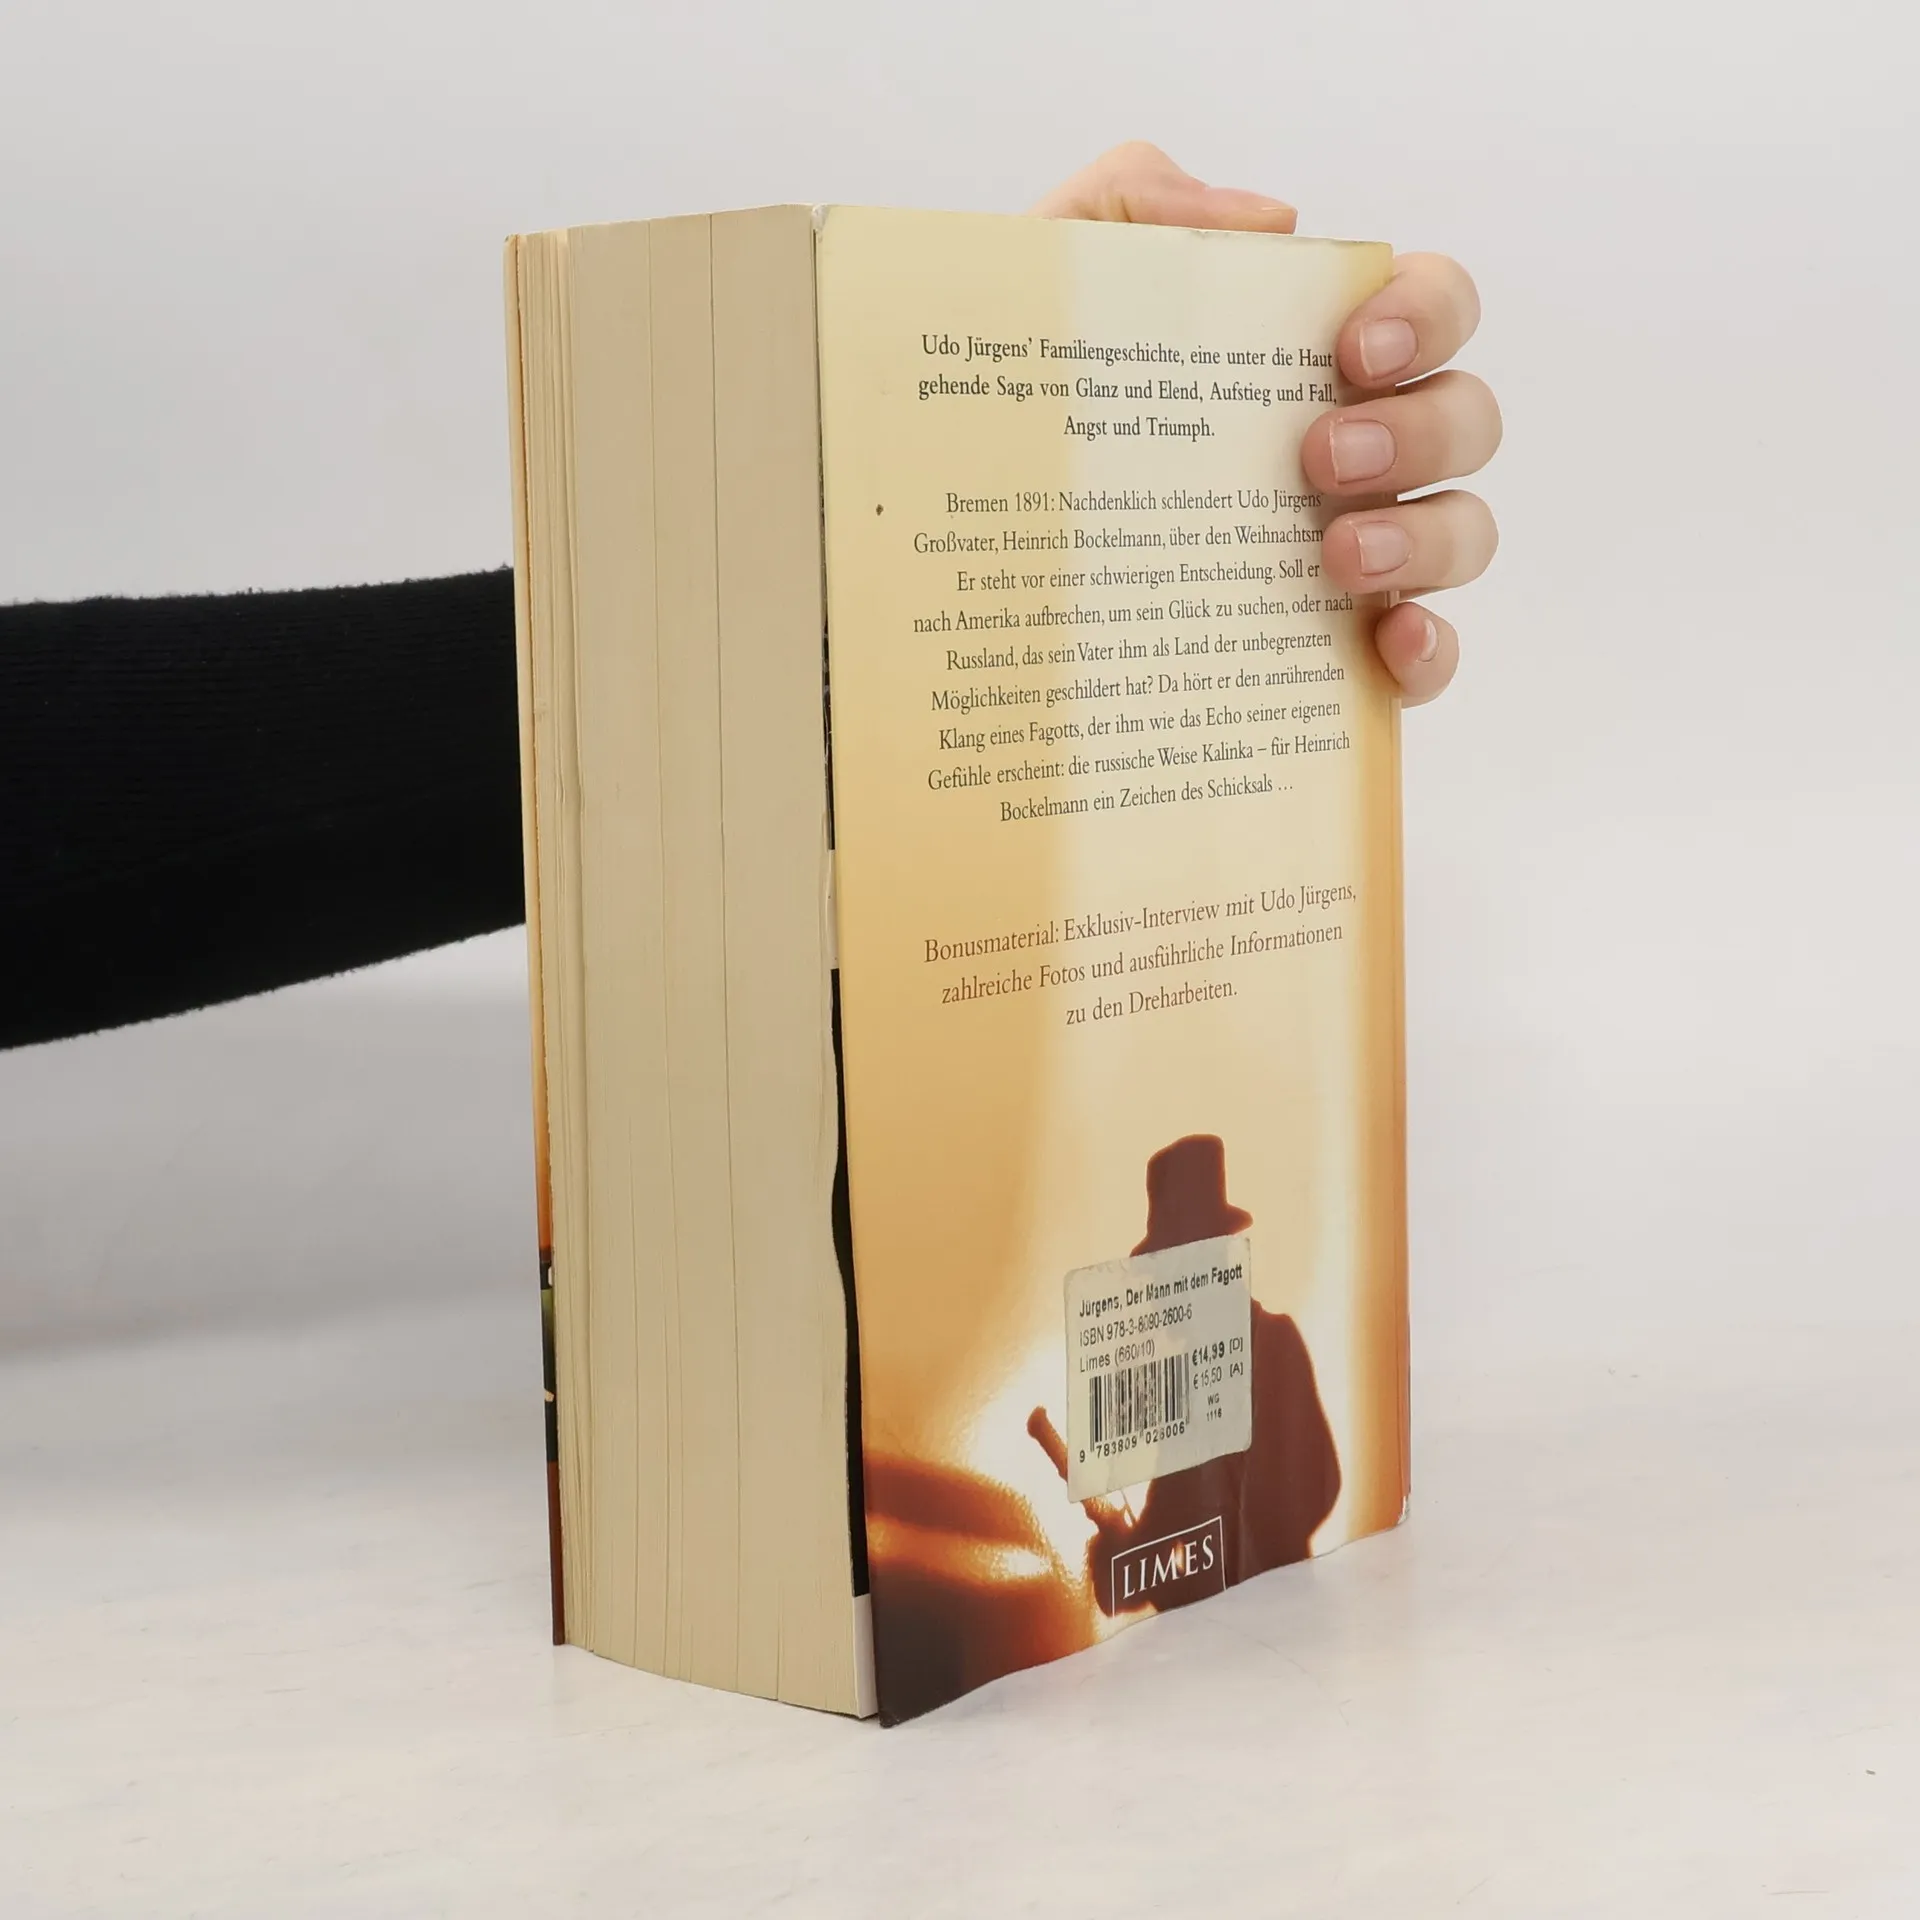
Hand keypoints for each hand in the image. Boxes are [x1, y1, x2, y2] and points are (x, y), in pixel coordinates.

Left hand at [1033, 143, 1499, 705]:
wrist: (949, 563)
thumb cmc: (1010, 416)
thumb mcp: (1038, 288)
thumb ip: (1129, 204)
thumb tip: (1272, 221)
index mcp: (1302, 363)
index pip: (1428, 305)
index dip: (1424, 313)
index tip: (1350, 349)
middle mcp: (1353, 455)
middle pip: (1466, 419)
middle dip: (1418, 430)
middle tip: (1318, 459)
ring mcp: (1357, 561)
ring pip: (1465, 532)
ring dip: (1424, 536)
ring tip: (1333, 557)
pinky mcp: (1337, 660)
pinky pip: (1430, 657)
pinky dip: (1431, 648)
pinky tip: (1389, 642)